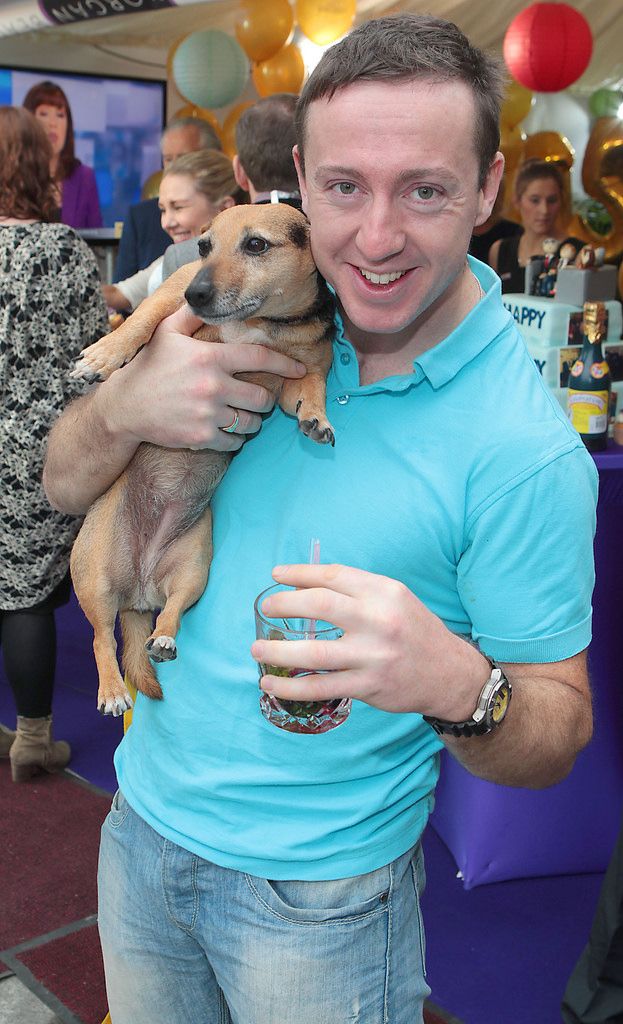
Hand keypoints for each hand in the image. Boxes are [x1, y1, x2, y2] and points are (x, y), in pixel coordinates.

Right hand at [101, 305, 307, 451]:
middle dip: (263, 399)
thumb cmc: (148, 367)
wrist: (125, 406)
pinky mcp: (202, 436)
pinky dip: (234, 438)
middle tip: (256, 399)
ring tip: (241, 416)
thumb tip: (204, 297)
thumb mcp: (166, 333)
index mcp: (209, 358)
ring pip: (250, 422)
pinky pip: (234, 442)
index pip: (258, 359)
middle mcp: (212, 385)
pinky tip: (226, 430)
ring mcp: (208, 413)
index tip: (299, 368)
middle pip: (261, 397)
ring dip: (251, 421)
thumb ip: (190, 315)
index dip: (284, 364)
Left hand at [251, 564, 489, 717]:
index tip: (276, 576)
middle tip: (266, 608)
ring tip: (257, 649)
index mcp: (384, 591)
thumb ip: (357, 590)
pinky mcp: (369, 686)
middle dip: (284, 604)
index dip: (299, 574)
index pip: (333, 575)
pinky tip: (272, 683)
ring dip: (278, 651)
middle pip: (320, 606)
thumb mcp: (394, 598)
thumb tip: (304, 585)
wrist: (448, 673)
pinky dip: (291, 687)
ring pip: (314, 653)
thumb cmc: (413, 630)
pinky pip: (321, 687)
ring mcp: (373, 656)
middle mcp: (379, 620)